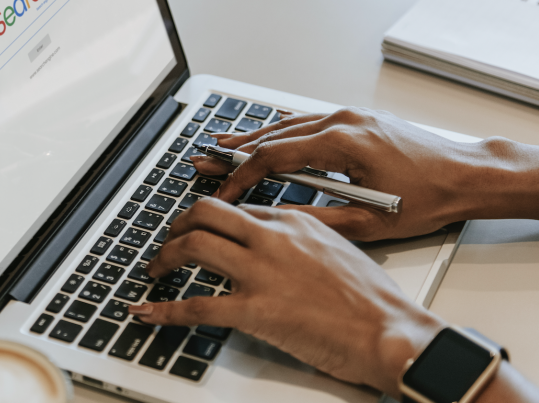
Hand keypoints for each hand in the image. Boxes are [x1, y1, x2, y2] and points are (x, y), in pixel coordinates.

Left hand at [127, 198, 443, 395]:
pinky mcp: (255, 309)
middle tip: (168, 240)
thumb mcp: (339, 251)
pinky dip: (164, 309)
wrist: (390, 330)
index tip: (197, 224)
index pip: (237, 207)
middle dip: (178, 224)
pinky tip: (147, 312)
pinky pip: (197, 305)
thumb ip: (303, 243)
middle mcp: (273, 237)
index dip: (209, 215)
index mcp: (294, 221)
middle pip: (207, 213)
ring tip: (156, 270)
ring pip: (194, 246)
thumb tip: (280, 251)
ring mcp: (261, 271)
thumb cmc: (374, 300)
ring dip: (165, 257)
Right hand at [192, 107, 487, 240]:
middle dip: (235, 150)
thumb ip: (318, 219)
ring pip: (289, 124)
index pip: (275, 156)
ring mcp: (351, 116)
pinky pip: (309, 121)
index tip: (224, 191)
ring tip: (222, 143)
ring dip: (254, 135)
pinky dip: (282, 129)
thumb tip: (278, 219)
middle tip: (204, 158)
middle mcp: (343, 121)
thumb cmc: (430, 198)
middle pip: (274, 134)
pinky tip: (266, 133)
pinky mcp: (358, 120)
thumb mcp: (370, 221)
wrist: (467, 175)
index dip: (242, 175)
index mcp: (343, 142)